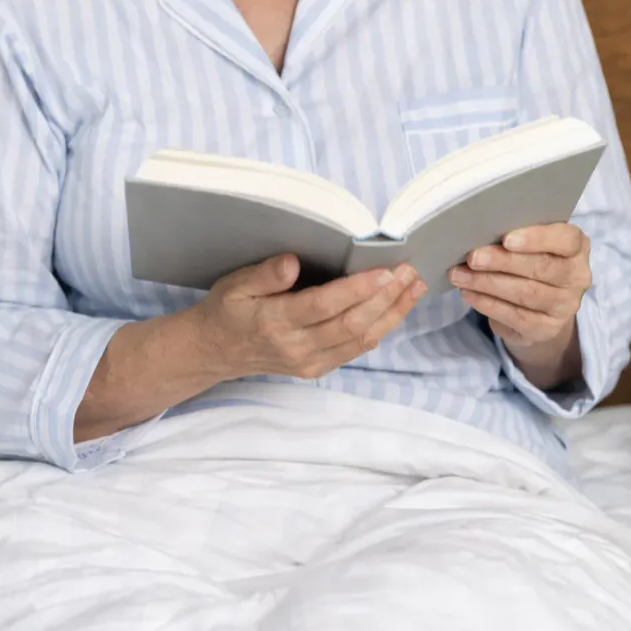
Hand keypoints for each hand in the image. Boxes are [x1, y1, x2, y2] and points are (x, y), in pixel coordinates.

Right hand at [196, 254, 425, 381]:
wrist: (216, 351)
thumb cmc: (227, 310)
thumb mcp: (234, 285)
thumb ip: (264, 274)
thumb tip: (292, 262)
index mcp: (274, 322)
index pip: (324, 306)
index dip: (358, 289)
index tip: (386, 271)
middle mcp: (296, 347)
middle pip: (351, 324)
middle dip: (386, 298)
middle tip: (409, 272)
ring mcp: (310, 362)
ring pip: (361, 339)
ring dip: (392, 313)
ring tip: (414, 288)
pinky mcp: (318, 369)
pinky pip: (356, 349)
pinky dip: (381, 328)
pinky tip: (396, 309)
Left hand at [448, 223, 590, 355]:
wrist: (540, 307)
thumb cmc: (530, 261)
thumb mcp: (530, 243)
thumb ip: (516, 235)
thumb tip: (478, 231)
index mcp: (577, 247)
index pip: (566, 240)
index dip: (537, 238)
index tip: (506, 239)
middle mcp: (577, 278)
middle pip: (542, 268)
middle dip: (503, 262)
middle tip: (472, 258)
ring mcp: (564, 306)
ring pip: (526, 294)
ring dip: (488, 283)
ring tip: (460, 275)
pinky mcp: (546, 329)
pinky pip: (515, 316)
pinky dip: (488, 304)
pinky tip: (469, 293)